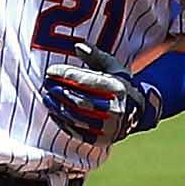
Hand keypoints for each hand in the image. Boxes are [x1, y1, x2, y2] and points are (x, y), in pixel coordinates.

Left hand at [42, 43, 160, 145]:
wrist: (138, 113)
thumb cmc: (120, 85)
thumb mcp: (114, 68)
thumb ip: (96, 56)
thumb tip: (78, 46)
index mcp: (118, 89)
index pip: (87, 81)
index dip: (66, 74)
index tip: (50, 70)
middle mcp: (116, 109)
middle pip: (80, 101)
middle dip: (59, 91)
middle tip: (46, 84)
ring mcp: (110, 127)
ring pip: (77, 117)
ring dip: (57, 107)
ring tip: (47, 97)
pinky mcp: (102, 140)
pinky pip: (77, 131)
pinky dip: (63, 122)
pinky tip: (53, 112)